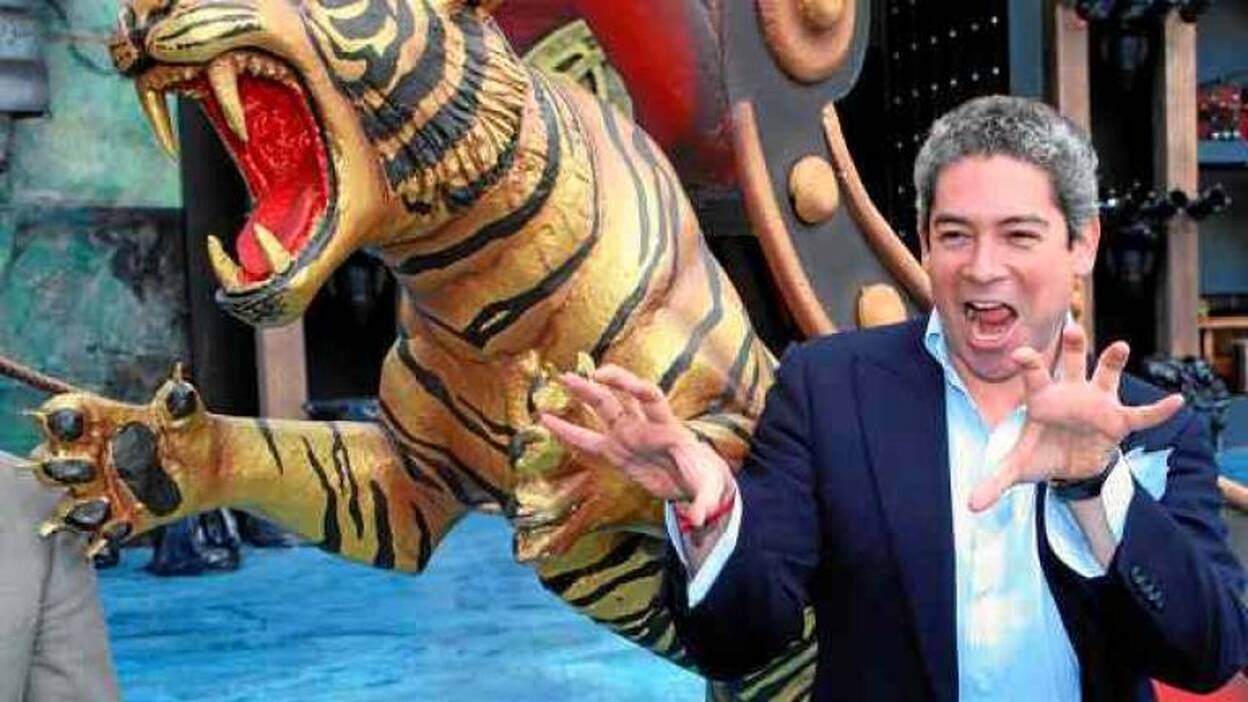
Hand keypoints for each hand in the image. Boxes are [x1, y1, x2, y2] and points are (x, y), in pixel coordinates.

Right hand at [539, 364, 735, 529]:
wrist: (695, 483)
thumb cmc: (704, 478)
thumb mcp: (708, 489)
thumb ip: (703, 502)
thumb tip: (698, 519)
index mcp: (667, 427)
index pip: (651, 398)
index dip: (636, 388)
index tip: (621, 382)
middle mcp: (644, 425)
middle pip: (623, 396)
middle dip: (606, 383)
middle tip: (587, 373)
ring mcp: (628, 436)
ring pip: (604, 409)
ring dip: (585, 393)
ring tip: (564, 378)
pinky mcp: (615, 453)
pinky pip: (587, 440)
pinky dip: (567, 432)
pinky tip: (547, 420)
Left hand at [968, 325, 1184, 511]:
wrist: (1070, 467)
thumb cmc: (1041, 455)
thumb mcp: (1017, 469)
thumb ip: (995, 482)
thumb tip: (971, 506)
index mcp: (1042, 398)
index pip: (1034, 375)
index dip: (1028, 362)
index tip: (1019, 353)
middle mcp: (1070, 393)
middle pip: (1071, 363)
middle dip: (1074, 346)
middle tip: (1072, 329)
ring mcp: (1097, 403)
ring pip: (1106, 376)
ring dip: (1111, 361)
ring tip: (1119, 346)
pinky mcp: (1118, 420)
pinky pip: (1141, 415)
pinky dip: (1158, 410)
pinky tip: (1176, 402)